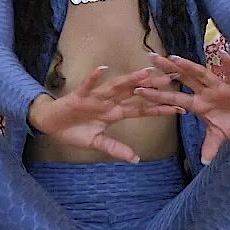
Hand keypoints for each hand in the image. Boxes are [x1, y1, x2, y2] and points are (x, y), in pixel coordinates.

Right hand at [28, 65, 183, 162]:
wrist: (51, 124)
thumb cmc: (74, 131)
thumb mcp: (98, 143)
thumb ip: (116, 149)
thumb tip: (135, 159)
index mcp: (114, 113)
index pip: (141, 110)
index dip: (159, 109)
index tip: (178, 108)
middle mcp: (108, 102)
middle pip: (134, 93)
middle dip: (151, 87)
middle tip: (171, 80)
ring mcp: (95, 98)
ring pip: (116, 87)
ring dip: (130, 79)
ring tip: (146, 72)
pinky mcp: (79, 96)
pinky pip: (88, 86)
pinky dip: (94, 78)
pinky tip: (103, 69)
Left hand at [138, 51, 229, 164]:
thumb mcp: (220, 135)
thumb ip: (210, 146)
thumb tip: (204, 162)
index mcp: (198, 104)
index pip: (174, 98)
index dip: (158, 94)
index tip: (139, 89)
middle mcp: (205, 92)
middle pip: (183, 79)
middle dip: (168, 70)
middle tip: (150, 58)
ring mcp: (219, 86)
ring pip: (201, 74)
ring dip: (189, 66)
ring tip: (174, 58)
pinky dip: (228, 65)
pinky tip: (223, 54)